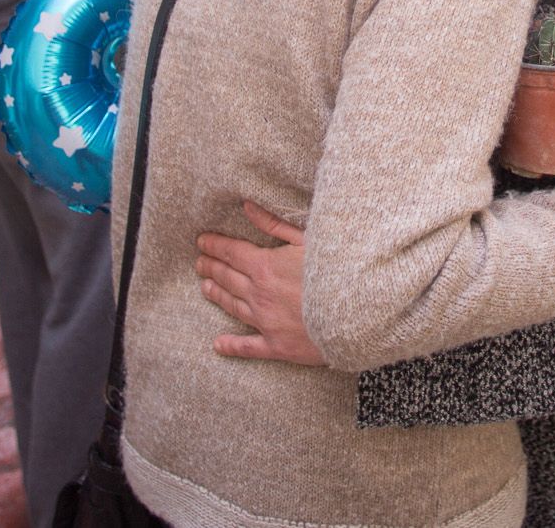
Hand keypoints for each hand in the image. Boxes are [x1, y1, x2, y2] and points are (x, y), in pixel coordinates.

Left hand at [195, 201, 324, 365]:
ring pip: (233, 307)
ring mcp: (265, 321)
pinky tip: (218, 345)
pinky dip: (232, 346)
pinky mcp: (276, 345)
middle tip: (199, 262)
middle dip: (211, 267)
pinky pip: (248, 347)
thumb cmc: (335, 271)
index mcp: (265, 266)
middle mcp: (259, 294)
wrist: (354, 313)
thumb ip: (274, 224)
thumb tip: (247, 206)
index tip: (201, 241)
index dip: (214, 246)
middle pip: (227, 278)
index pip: (231, 252)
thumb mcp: (307, 240)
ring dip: (217, 295)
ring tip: (206, 287)